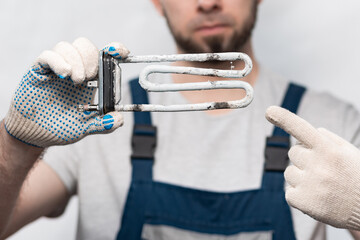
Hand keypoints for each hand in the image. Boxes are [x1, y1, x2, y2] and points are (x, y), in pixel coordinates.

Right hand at [5, 38, 128, 147]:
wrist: (34, 134)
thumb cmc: (59, 127)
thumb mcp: (85, 128)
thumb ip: (103, 125)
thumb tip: (119, 119)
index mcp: (90, 80)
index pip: (103, 55)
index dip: (114, 49)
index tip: (121, 52)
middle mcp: (74, 70)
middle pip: (85, 46)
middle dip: (91, 58)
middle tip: (90, 77)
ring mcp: (56, 68)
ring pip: (67, 47)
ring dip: (76, 61)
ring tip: (77, 81)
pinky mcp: (39, 71)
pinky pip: (48, 56)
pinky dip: (58, 61)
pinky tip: (64, 75)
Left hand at [266, 106, 359, 229]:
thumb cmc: (357, 178)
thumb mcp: (350, 154)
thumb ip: (329, 139)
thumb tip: (309, 131)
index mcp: (330, 150)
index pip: (301, 128)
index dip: (283, 118)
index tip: (269, 111)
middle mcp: (318, 165)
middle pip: (293, 152)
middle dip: (304, 158)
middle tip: (323, 170)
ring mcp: (309, 184)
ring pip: (288, 172)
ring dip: (300, 177)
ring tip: (322, 186)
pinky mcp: (302, 201)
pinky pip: (288, 192)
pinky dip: (298, 195)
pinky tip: (316, 198)